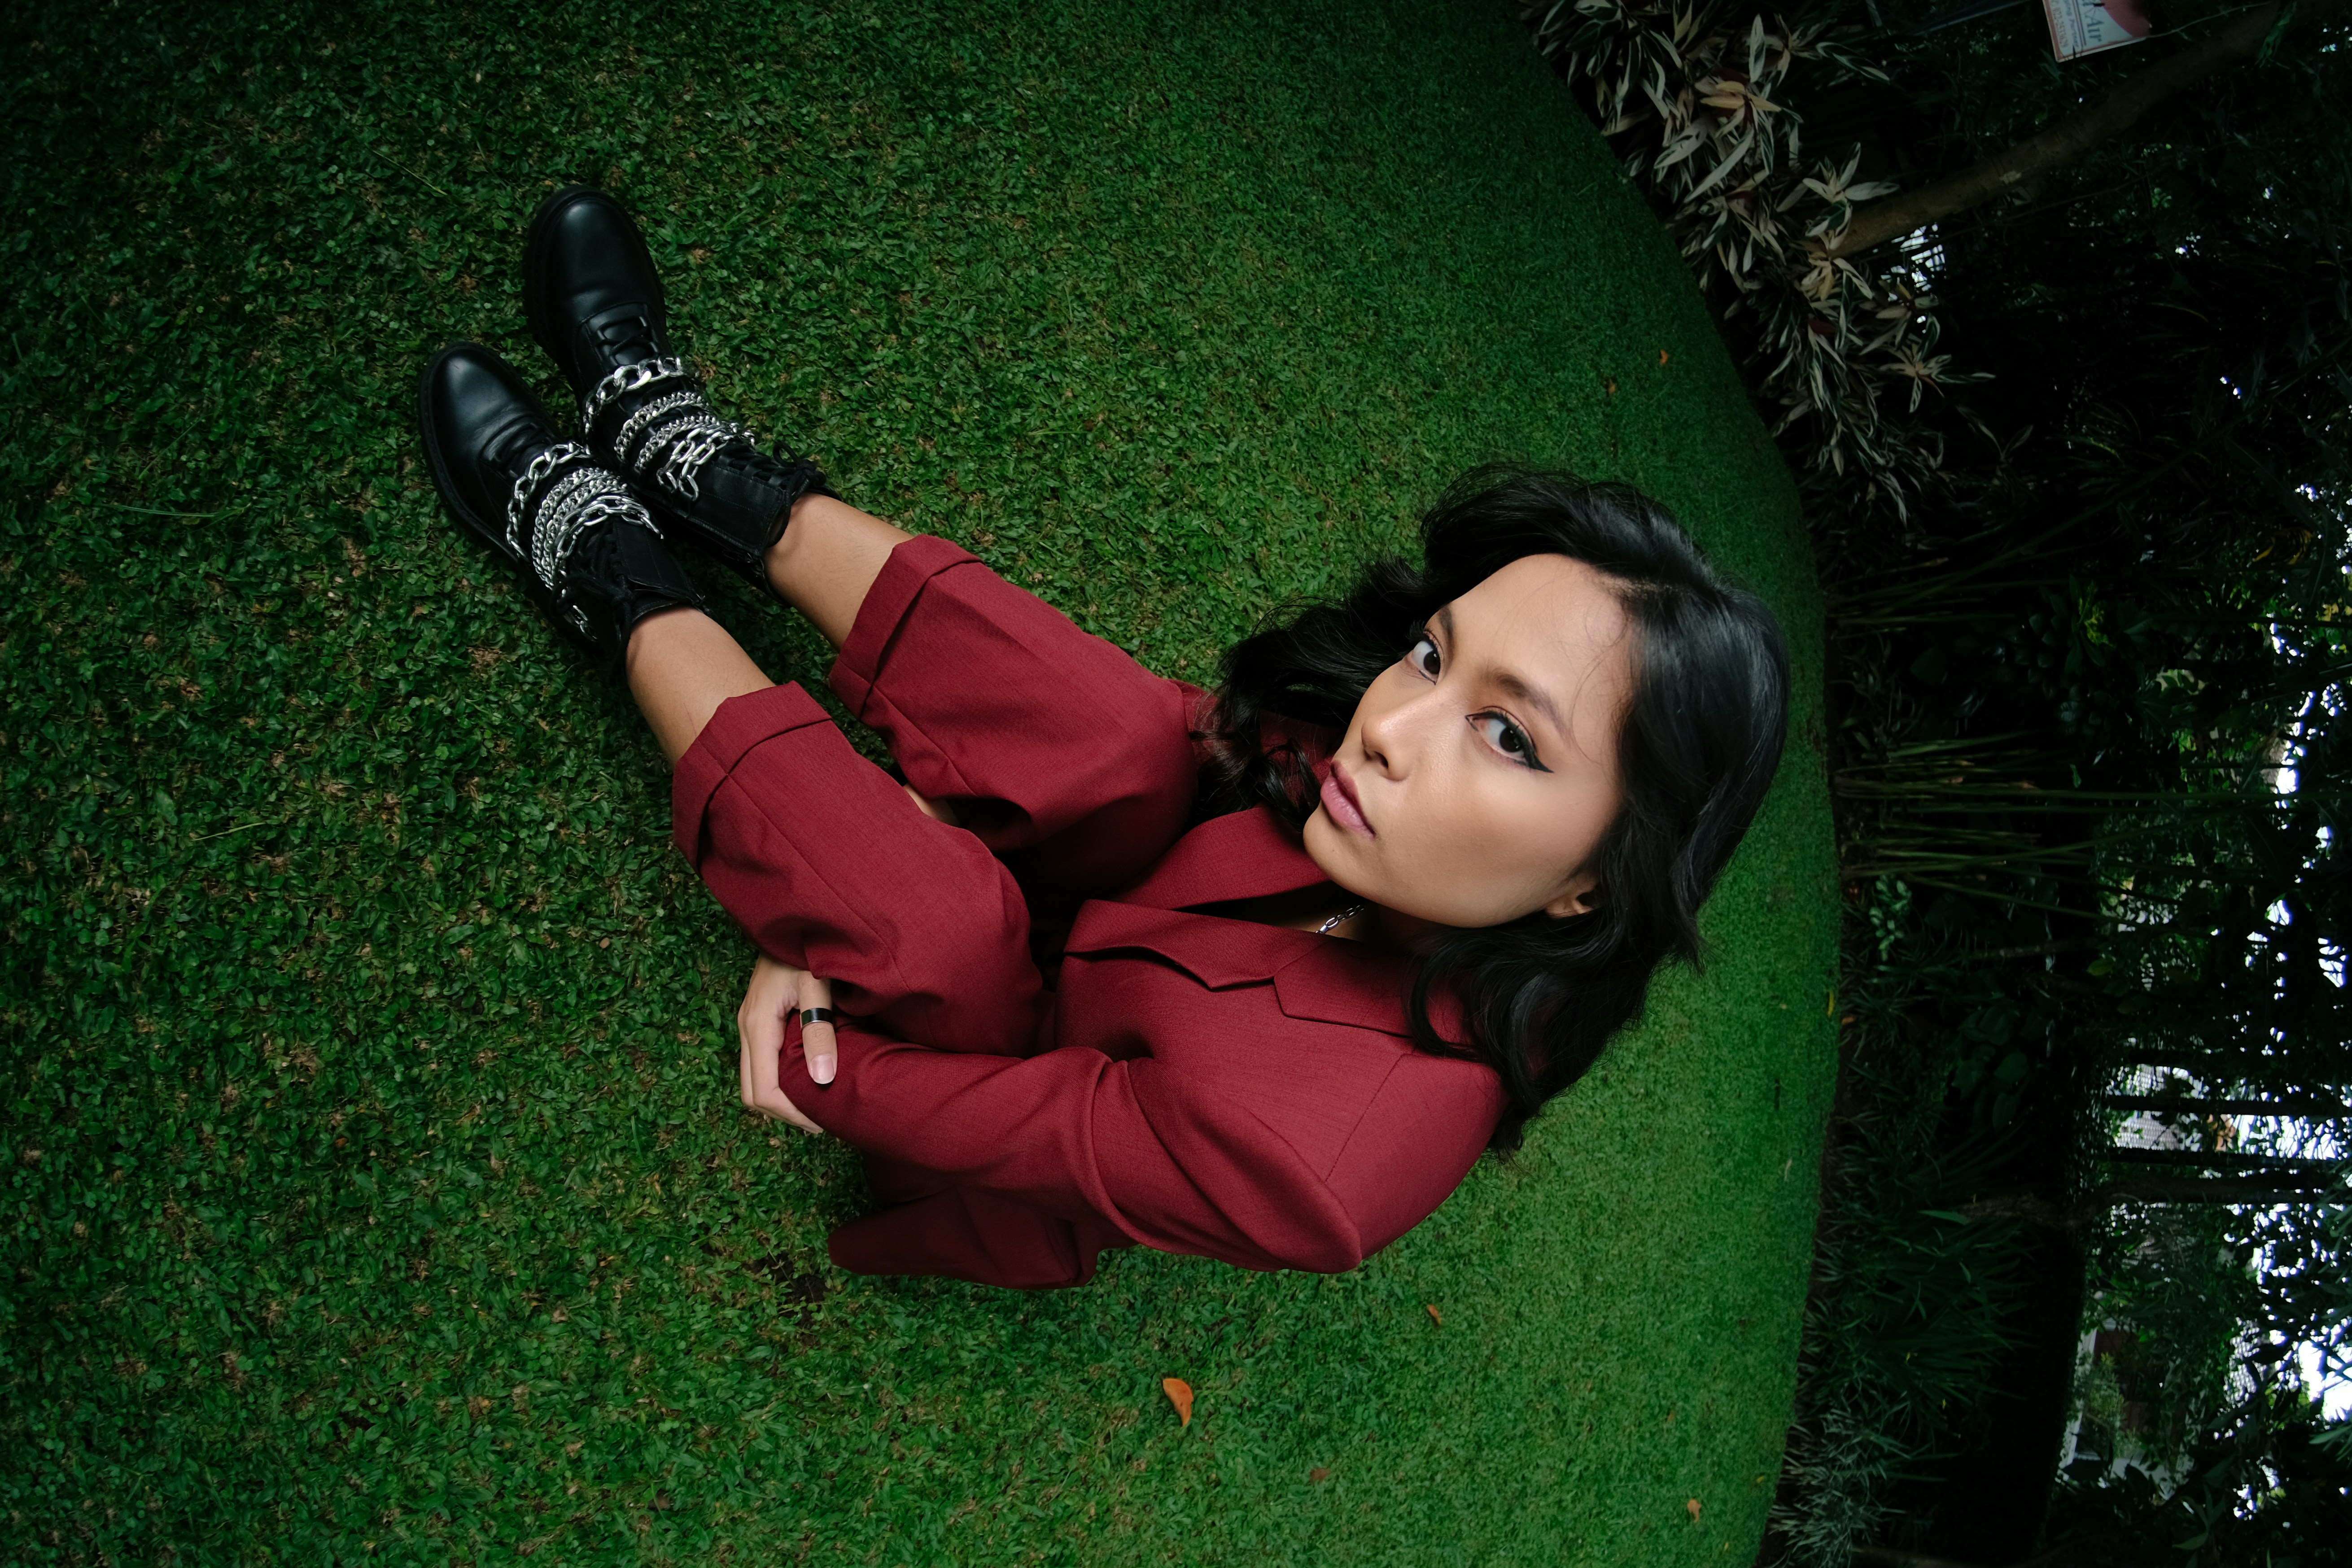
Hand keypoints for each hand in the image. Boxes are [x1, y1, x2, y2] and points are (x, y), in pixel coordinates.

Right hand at [736, 954, 836, 1135]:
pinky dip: (778, 1081)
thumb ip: (820, 1030)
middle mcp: (746, 1029)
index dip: (790, 1114)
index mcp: (757, 1025)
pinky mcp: (757, 1022)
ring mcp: (748, 1026)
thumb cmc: (807, 948)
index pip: (763, 1090)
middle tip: (821, 1122)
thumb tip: (821, 1079)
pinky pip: (760, 1064)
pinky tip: (806, 1079)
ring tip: (816, 1106)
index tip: (821, 1123)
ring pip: (753, 1080)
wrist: (791, 920)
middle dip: (784, 1113)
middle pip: (752, 1092)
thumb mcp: (817, 985)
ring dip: (780, 1099)